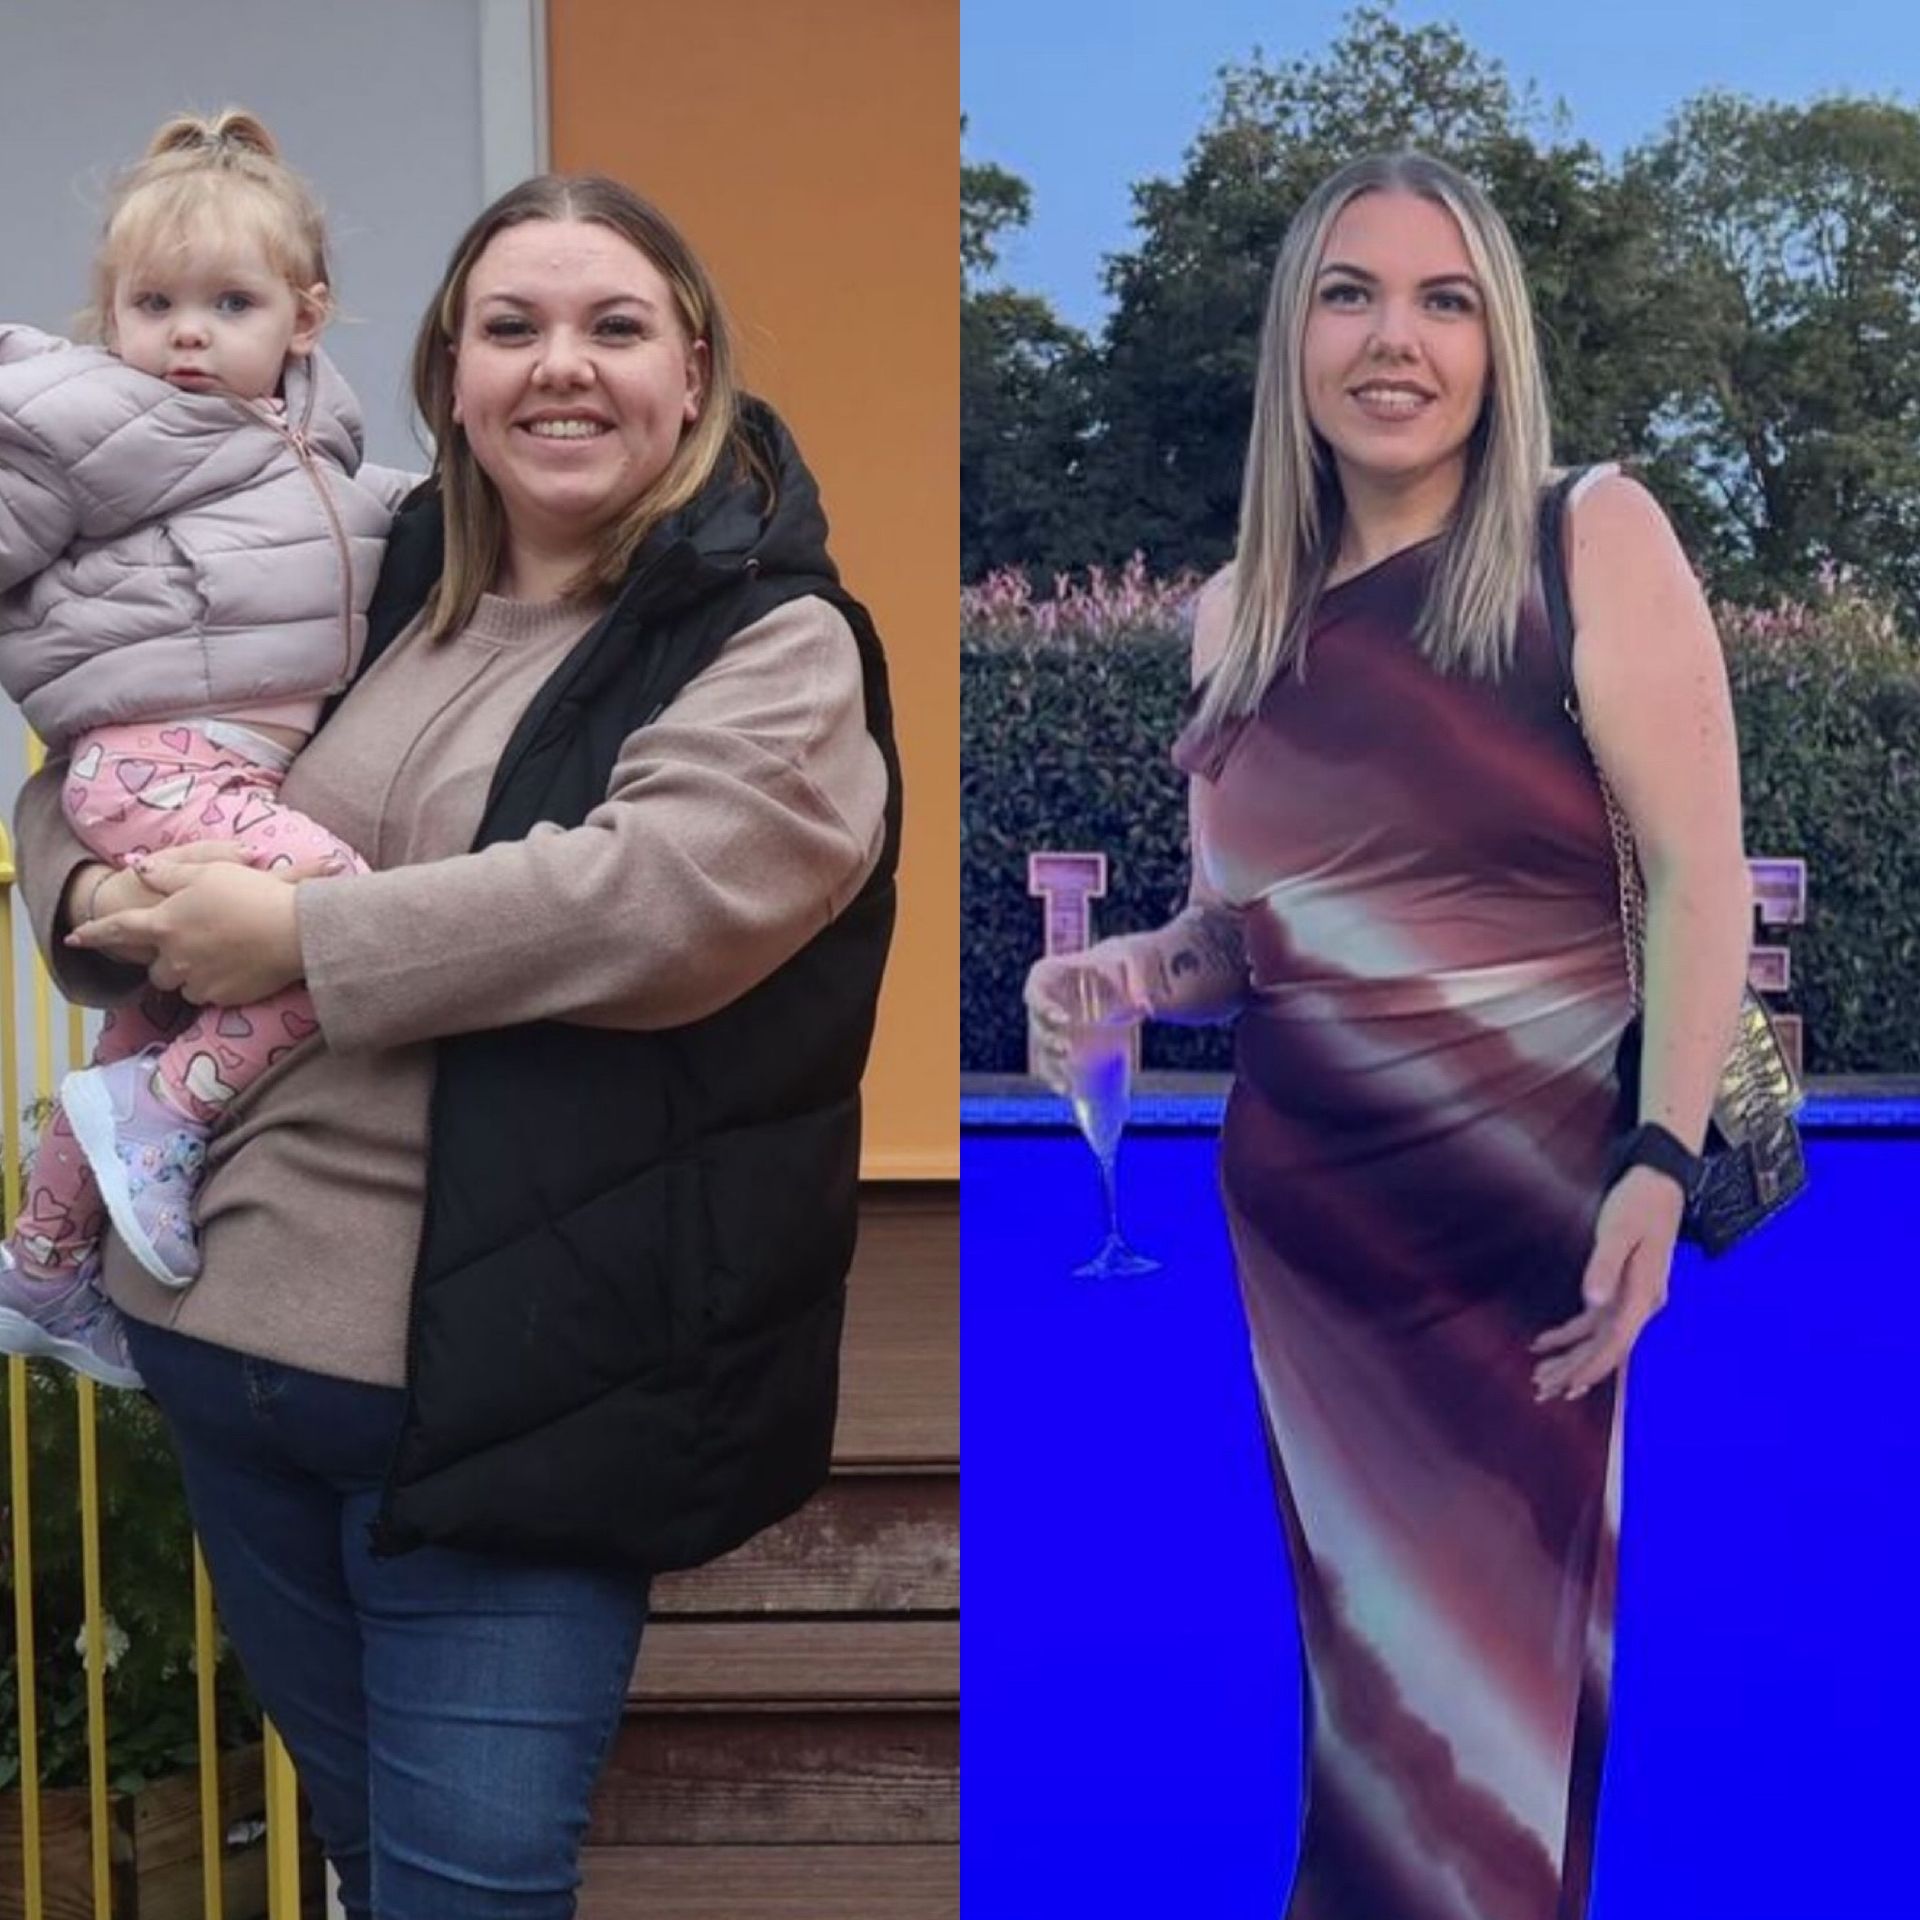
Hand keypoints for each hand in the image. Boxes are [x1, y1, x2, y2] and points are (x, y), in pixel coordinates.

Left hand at [69, 856, 325, 1004]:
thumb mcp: (208, 870)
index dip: (94, 933)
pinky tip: (239, 968)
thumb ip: (170, 872)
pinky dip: (218, 984)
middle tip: (192, 947)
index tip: (74, 938)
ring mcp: (200, 980)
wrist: (295, 931)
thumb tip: (142, 869)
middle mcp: (175, 957)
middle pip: (157, 970)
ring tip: (221, 957)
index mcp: (165, 923)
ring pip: (184, 986)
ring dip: (192, 975)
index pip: (118, 929)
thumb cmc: (252, 894)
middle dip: (167, 962)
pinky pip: (212, 995)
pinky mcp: (225, 997)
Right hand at [1024, 940, 1151, 1094]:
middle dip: (1048, 1039)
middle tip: (1067, 1049)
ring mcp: (1053, 1023)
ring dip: (1051, 1065)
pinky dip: (1057, 1077)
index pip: (1036, 988)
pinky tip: (1068, 1090)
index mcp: (1054, 974)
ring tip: (1067, 1083)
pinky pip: (1052, 1061)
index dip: (1042, 1004)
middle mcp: (1048, 999)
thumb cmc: (1121, 962)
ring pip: (1043, 1047)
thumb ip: (1138, 980)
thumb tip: (1147, 1008)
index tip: (1063, 1018)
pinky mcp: (1064, 1040)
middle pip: (1037, 1022)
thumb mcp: (1132, 960)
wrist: (1125, 975)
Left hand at [1530, 1168, 1683, 1399]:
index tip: (1567, 1388)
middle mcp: (1640, 1304)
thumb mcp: (1618, 1232)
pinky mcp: (1621, 1289)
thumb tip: (1592, 1300)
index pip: (1615, 1343)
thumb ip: (1604, 1266)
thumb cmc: (1639, 1204)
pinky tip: (1543, 1343)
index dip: (1591, 1367)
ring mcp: (1631, 1299)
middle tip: (1541, 1391)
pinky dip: (1569, 1334)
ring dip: (1570, 1359)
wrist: (1659, 1182)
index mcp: (1643, 1296)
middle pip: (1605, 1349)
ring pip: (1598, 1340)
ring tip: (1539, 1377)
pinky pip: (1594, 1321)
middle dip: (1574, 1372)